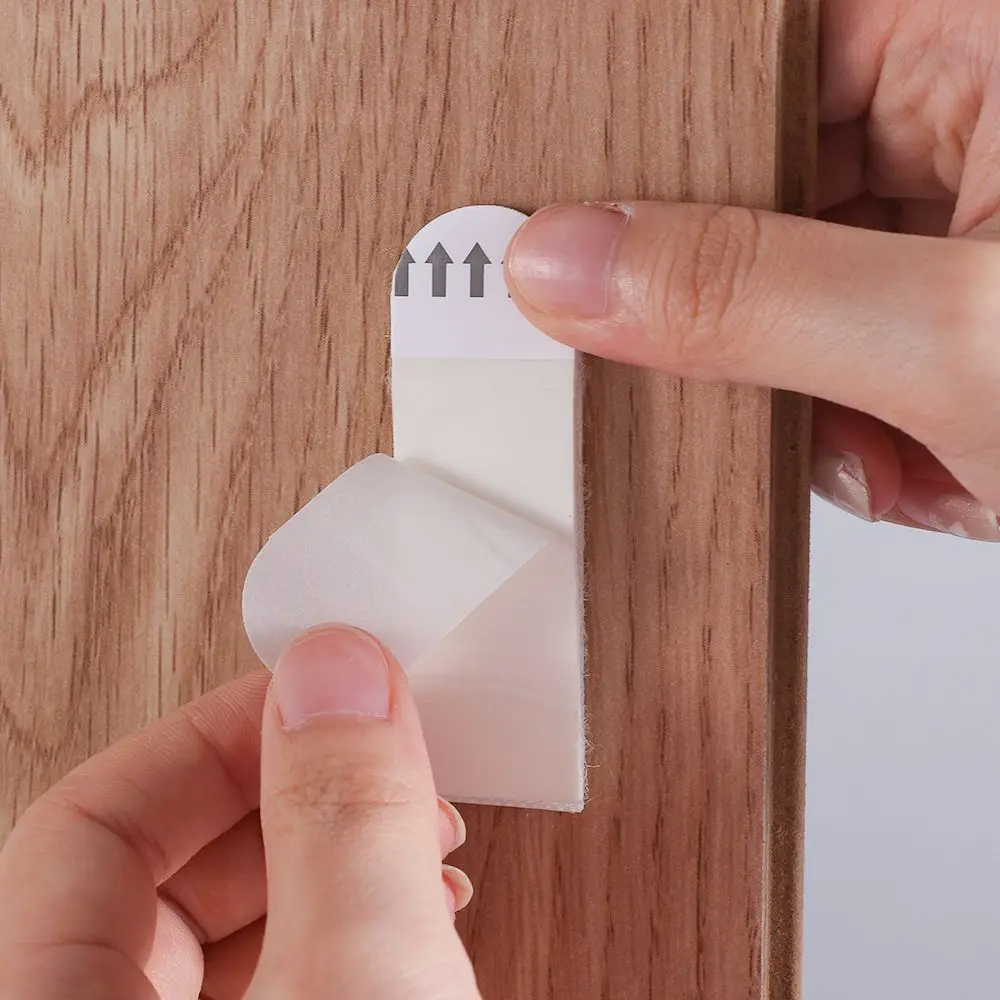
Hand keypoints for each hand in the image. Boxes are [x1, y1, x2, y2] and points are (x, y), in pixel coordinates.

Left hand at [0, 626, 479, 999]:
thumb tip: (334, 674)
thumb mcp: (355, 992)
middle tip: (386, 757)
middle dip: (301, 793)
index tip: (324, 694)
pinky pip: (287, 982)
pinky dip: (354, 935)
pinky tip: (423, 924)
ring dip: (340, 861)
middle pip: (168, 872)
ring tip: (425, 839)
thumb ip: (339, 827)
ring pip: (238, 931)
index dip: (217, 733)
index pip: (90, 820)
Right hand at [506, 0, 999, 541]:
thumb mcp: (957, 340)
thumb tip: (568, 263)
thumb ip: (753, 295)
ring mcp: (961, 249)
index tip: (573, 218)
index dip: (658, 138)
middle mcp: (972, 139)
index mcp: (988, 55)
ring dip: (811, 402)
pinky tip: (914, 463)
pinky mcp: (952, 342)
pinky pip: (841, 370)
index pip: (759, 59)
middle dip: (747, 321)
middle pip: (763, 199)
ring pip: (791, 303)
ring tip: (882, 444)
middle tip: (738, 374)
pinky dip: (860, 442)